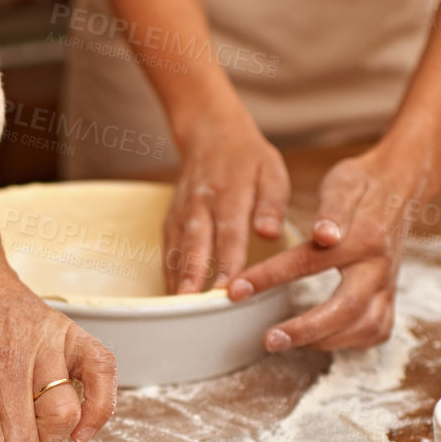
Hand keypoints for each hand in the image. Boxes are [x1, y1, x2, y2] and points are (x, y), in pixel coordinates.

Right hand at [163, 100, 290, 293]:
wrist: (211, 134)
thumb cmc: (249, 159)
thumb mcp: (272, 171)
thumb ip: (272, 204)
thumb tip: (270, 232)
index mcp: (230, 193)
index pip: (230, 233)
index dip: (228, 262)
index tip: (228, 289)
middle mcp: (201, 203)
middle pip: (196, 243)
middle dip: (193, 275)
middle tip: (192, 305)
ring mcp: (182, 211)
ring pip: (177, 248)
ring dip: (177, 278)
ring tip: (178, 308)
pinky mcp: (171, 218)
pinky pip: (168, 248)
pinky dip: (168, 271)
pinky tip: (172, 295)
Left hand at [227, 144, 421, 352]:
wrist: (401, 186)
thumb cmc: (363, 184)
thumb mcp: (344, 184)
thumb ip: (333, 210)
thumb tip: (325, 234)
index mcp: (364, 237)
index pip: (309, 262)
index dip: (269, 278)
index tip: (237, 290)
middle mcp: (379, 267)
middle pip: (346, 309)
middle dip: (305, 330)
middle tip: (269, 340)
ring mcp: (389, 285)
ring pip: (365, 329)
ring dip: (326, 341)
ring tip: (288, 341)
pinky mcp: (391, 295)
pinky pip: (377, 331)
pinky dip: (351, 342)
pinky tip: (322, 340)